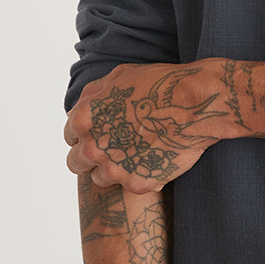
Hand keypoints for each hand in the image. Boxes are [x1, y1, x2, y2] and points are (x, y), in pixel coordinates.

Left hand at [65, 61, 234, 191]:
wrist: (194, 104)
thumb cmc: (159, 85)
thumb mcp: (118, 78)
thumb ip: (92, 97)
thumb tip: (77, 111)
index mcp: (83, 120)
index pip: (70, 136)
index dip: (86, 134)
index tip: (101, 134)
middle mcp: (93, 147)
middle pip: (76, 162)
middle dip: (92, 156)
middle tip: (113, 149)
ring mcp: (114, 168)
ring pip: (100, 178)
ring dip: (113, 169)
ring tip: (134, 155)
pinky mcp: (137, 183)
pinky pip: (130, 185)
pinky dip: (140, 176)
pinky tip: (154, 160)